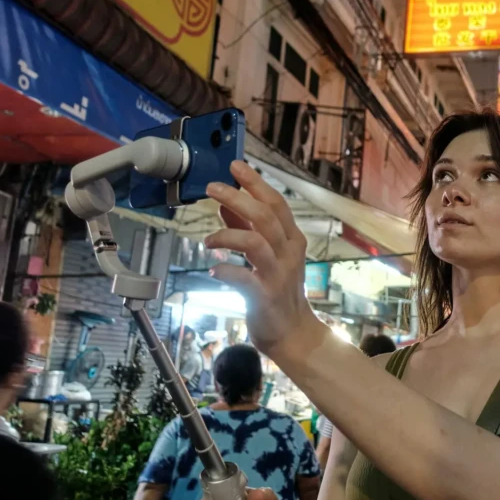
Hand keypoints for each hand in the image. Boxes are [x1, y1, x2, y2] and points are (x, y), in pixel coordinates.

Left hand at [205, 161, 323, 352]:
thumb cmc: (276, 291)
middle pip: (265, 216)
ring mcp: (279, 274)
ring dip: (227, 235)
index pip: (275, 203)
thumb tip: (226, 203)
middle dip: (237, 197)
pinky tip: (214, 271)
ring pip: (255, 242)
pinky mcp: (265, 296)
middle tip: (213, 188)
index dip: (255, 183)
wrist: (291, 333)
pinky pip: (243, 277)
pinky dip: (225, 271)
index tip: (235, 166)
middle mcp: (289, 253)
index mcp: (291, 239)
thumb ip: (246, 228)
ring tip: (208, 240)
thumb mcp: (266, 255)